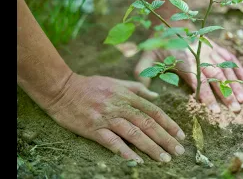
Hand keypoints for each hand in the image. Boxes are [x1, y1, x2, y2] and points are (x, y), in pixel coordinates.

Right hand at [43, 73, 185, 162]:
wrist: (62, 89)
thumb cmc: (90, 86)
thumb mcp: (116, 82)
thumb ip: (137, 88)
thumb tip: (156, 96)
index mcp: (126, 95)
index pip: (153, 111)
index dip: (168, 123)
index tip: (180, 135)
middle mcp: (120, 106)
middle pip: (147, 123)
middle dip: (165, 138)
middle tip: (179, 151)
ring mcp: (107, 117)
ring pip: (134, 133)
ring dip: (151, 147)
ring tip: (164, 158)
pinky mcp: (93, 128)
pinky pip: (112, 141)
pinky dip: (125, 151)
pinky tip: (137, 161)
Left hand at [134, 38, 242, 112]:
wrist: (172, 22)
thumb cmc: (160, 44)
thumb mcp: (147, 56)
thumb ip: (143, 71)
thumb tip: (142, 90)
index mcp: (184, 61)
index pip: (197, 81)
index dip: (206, 95)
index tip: (213, 110)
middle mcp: (201, 57)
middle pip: (216, 78)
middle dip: (226, 94)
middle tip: (234, 110)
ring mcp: (211, 52)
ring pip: (226, 69)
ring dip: (235, 84)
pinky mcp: (217, 48)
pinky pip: (231, 59)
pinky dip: (240, 69)